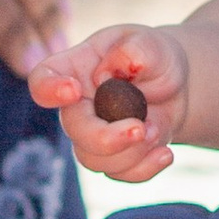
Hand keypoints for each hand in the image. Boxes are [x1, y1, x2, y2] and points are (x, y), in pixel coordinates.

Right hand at [27, 24, 190, 178]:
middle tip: (140, 128)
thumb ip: (136, 49)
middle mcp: (76, 106)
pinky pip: (119, 174)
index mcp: (74, 69)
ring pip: (95, 160)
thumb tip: (116, 69)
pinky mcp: (112, 158)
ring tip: (156, 130)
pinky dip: (145, 168)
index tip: (73, 90)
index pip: (43, 80)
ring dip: (131, 152)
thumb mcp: (151, 43)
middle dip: (105, 137)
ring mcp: (91, 135)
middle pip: (73, 129)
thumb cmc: (153, 58)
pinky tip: (165, 154)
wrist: (175, 88)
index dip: (49, 89)